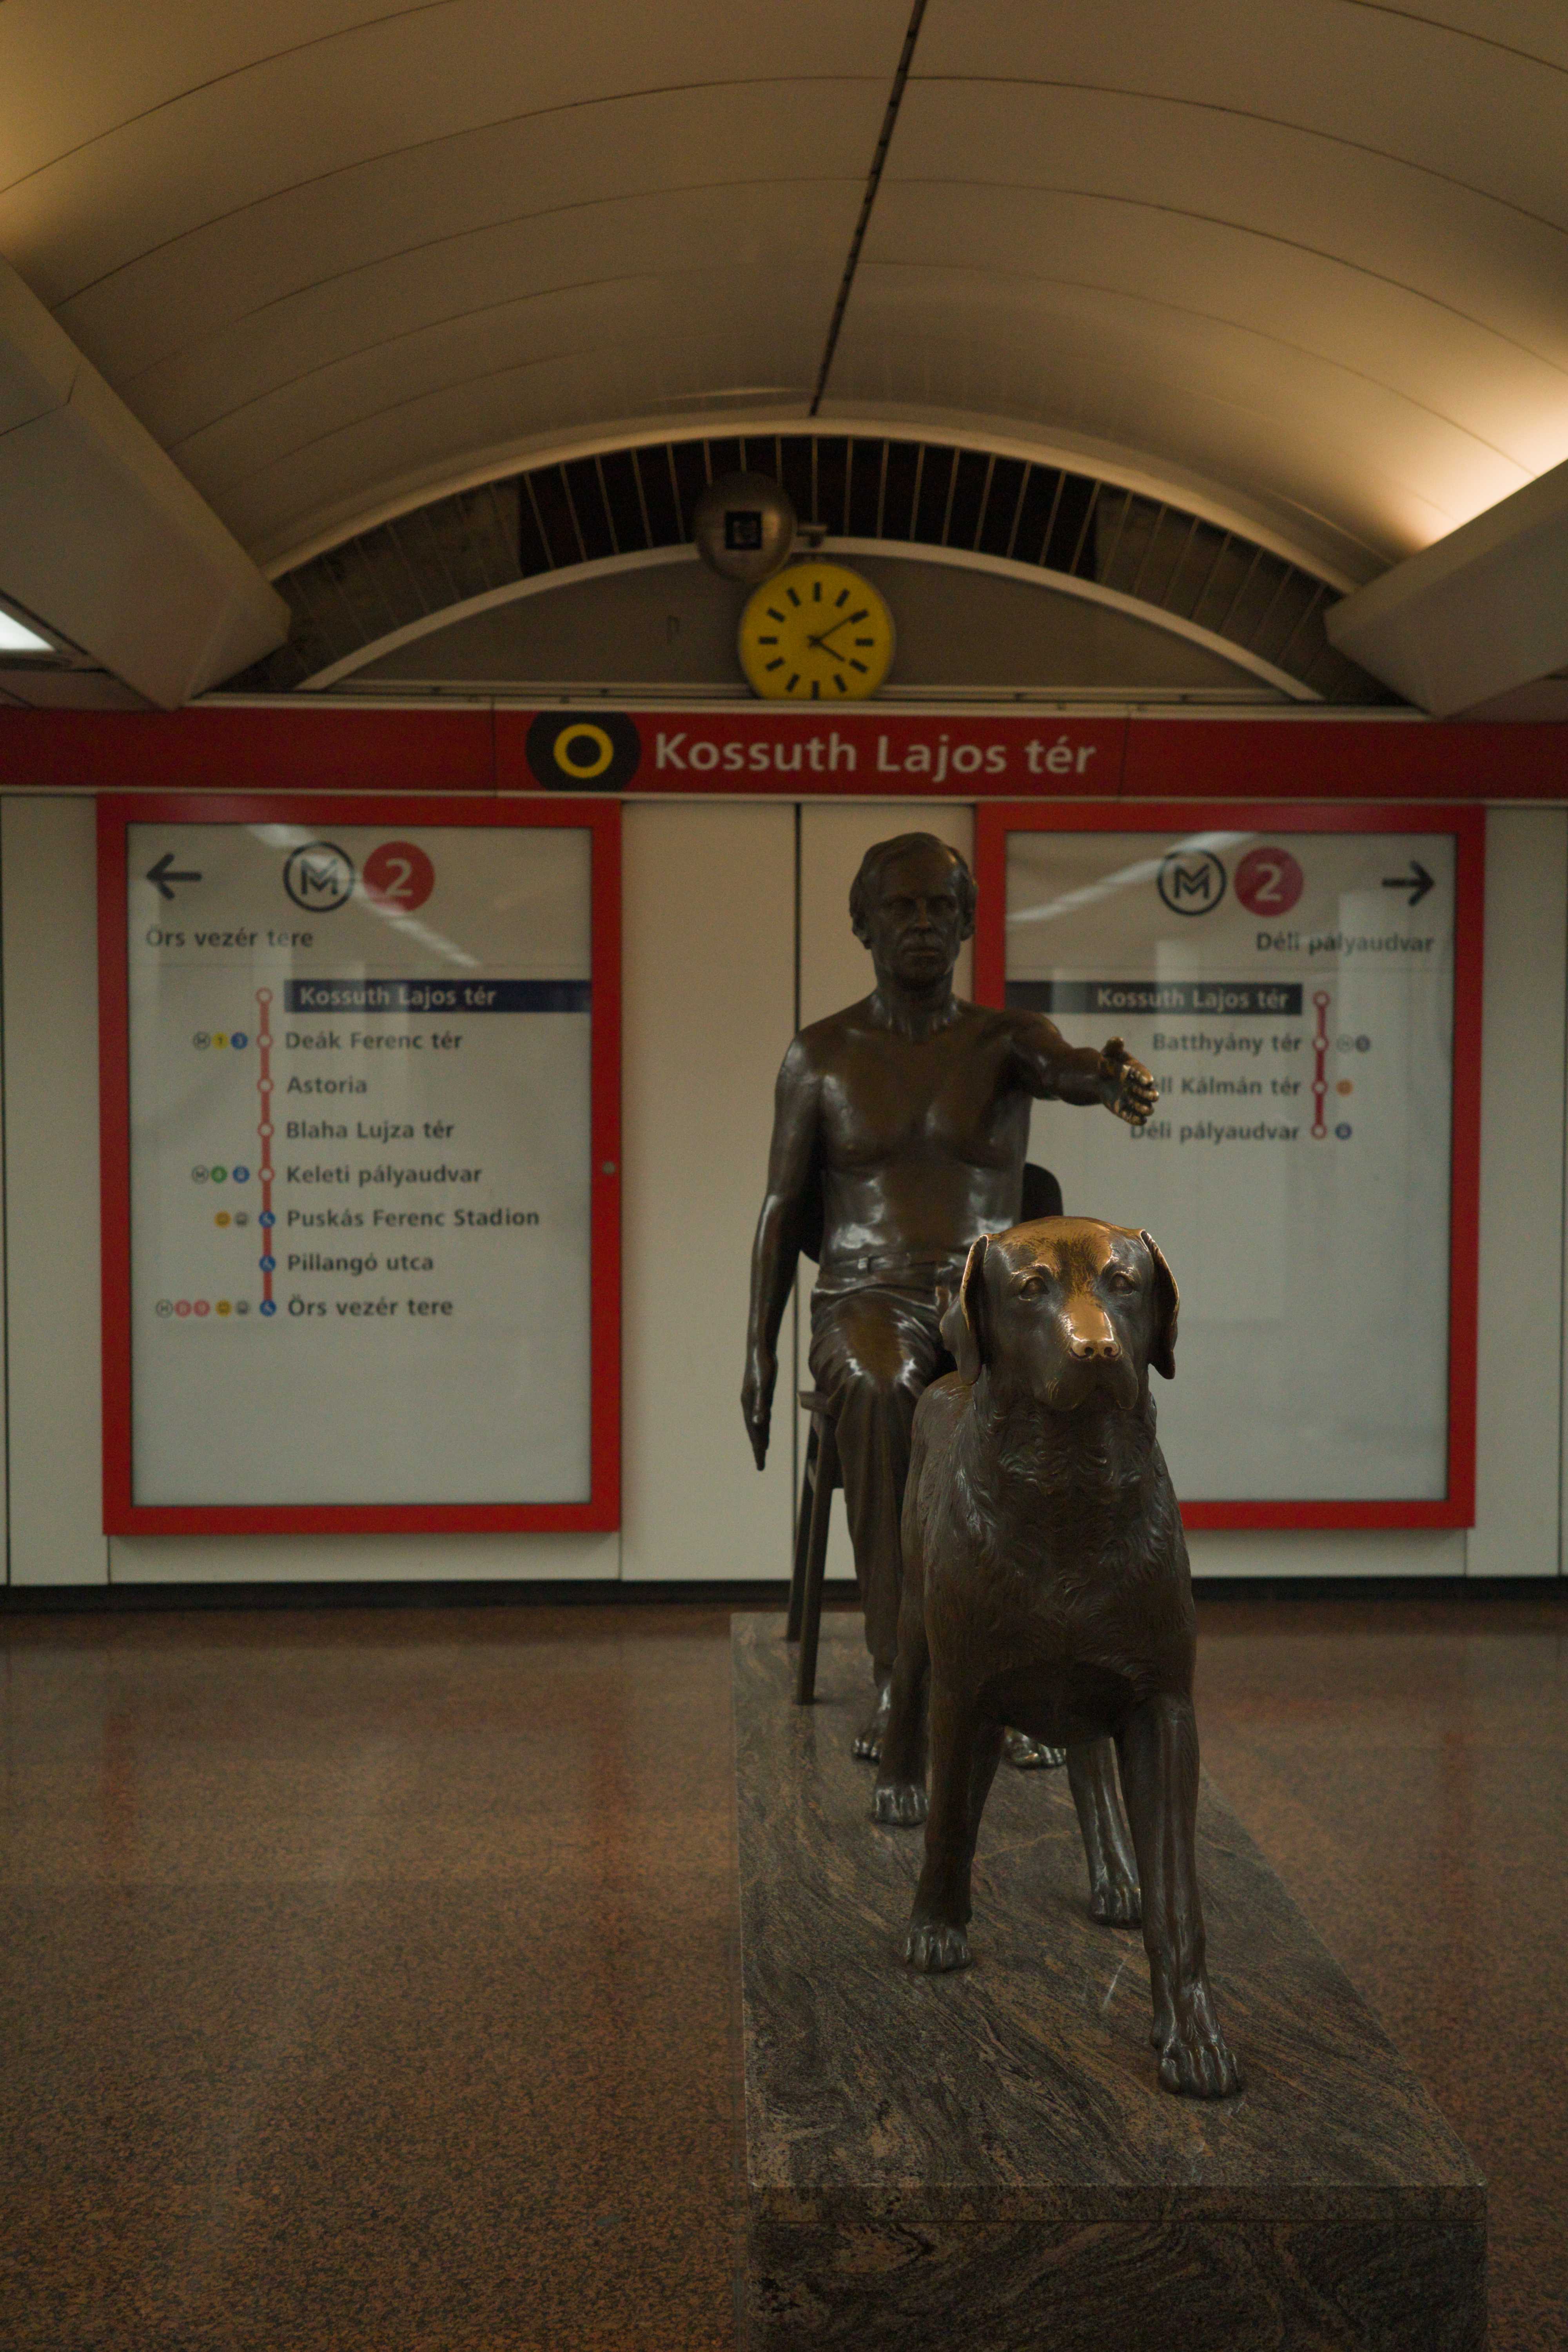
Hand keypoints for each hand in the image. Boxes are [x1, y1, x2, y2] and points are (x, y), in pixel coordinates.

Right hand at [742, 1340, 776, 1470]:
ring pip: (757, 1423)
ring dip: (759, 1437)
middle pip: (754, 1431)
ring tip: (762, 1451)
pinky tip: (765, 1426)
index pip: (754, 1432)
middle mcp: (749, 1404)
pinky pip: (761, 1413)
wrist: (760, 1348)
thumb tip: (758, 1424)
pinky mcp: (760, 1393)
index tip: (761, 1464)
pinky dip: (763, 1424)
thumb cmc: (763, 1366)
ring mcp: (754, 1399)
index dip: (758, 1449)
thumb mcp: (764, 1386)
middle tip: (761, 1465)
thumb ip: (761, 1405)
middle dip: (757, 1448)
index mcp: (749, 1405)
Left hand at [1100, 1036, 1157, 1125]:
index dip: (1144, 1077)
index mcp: (1136, 1071)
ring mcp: (1133, 1099)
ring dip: (1145, 1108)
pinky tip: (1141, 1122)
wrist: (1100, 1078)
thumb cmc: (1107, 1063)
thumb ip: (1112, 1046)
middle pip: (1146, 1092)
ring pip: (1142, 1105)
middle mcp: (1138, 1086)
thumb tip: (1118, 1040)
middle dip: (1149, 1094)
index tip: (1147, 1080)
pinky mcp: (1125, 1110)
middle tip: (1152, 1096)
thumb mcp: (1108, 1053)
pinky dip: (1136, 1119)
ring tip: (1147, 1111)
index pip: (1142, 1074)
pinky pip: (1132, 1116)